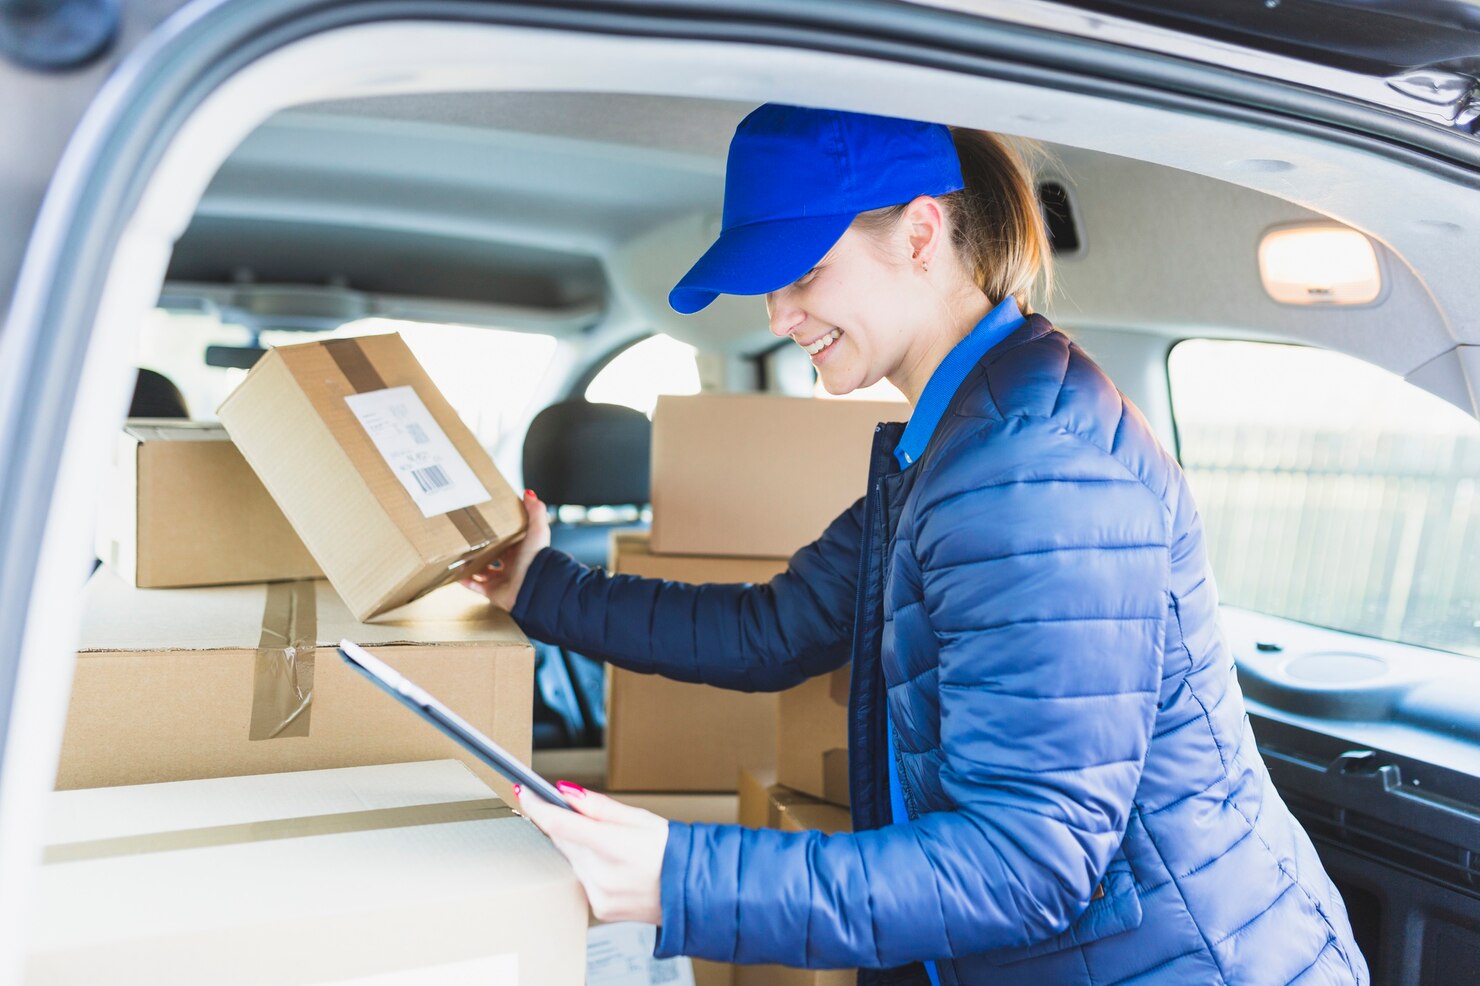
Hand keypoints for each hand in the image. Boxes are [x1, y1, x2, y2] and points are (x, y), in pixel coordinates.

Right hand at [458, 490, 550, 610]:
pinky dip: (465, 580)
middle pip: (491, 556)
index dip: (495, 533)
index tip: (482, 524)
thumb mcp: (538, 529)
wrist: (534, 586)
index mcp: (520, 552)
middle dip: (480, 548)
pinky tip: (455, 573)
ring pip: (481, 571)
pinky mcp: (493, 592)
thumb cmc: (537, 559)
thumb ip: (535, 511)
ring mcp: (501, 580)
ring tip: (456, 555)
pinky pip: (475, 586)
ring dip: (469, 564)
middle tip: (465, 539)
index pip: (505, 540)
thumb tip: (529, 493)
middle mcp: (511, 566)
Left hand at [516, 781, 667, 924]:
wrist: (693, 889)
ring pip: (571, 860)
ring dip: (580, 847)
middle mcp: (604, 875)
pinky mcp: (599, 909)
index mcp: (616, 846)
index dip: (538, 807)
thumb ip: (599, 807)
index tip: (525, 792)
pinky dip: (589, 867)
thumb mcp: (640, 818)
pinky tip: (613, 865)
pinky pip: (581, 879)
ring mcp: (600, 896)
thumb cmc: (672, 850)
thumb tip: (566, 793)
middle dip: (566, 824)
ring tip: (610, 845)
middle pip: (563, 841)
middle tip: (582, 816)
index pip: (561, 825)